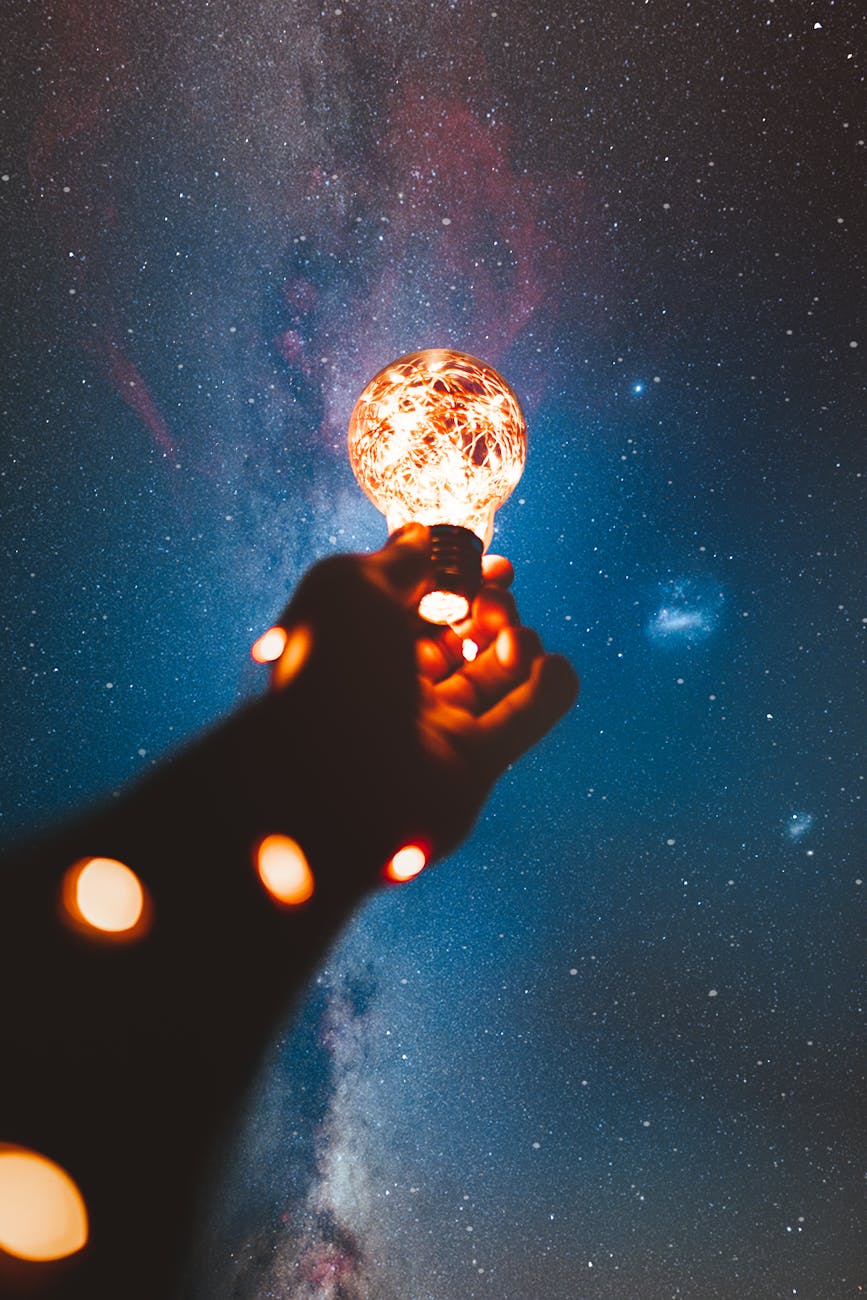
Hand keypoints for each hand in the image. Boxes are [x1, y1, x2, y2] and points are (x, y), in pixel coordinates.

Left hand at [265, 524, 578, 867]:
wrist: (331, 782)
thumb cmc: (329, 671)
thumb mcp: (351, 587)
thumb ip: (396, 559)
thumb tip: (420, 534)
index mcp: (357, 644)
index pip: (417, 604)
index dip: (455, 578)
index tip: (493, 562)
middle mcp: (393, 687)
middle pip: (458, 638)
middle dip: (488, 608)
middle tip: (499, 595)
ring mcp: (433, 729)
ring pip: (493, 677)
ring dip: (517, 644)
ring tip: (516, 634)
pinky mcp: (471, 766)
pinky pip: (523, 722)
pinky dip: (549, 691)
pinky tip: (554, 664)